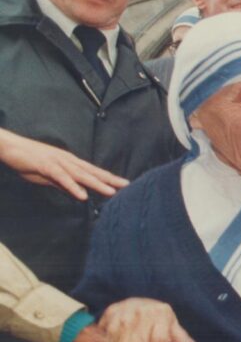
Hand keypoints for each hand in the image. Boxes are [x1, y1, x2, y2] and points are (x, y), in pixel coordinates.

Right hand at [0, 129, 127, 199]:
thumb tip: (79, 193)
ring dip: (97, 184)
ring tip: (112, 192)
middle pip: (92, 171)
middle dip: (110, 179)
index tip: (124, 184)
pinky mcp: (46, 166)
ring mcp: (58, 162)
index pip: (93, 171)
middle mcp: (68, 160)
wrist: (9, 146)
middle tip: (128, 186)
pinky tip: (82, 195)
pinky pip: (62, 178)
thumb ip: (65, 185)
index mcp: (70, 162)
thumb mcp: (49, 176)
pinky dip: (73, 186)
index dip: (109, 178)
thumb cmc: (28, 160)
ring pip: (81, 175)